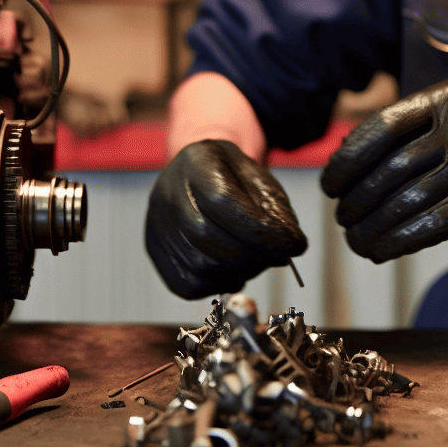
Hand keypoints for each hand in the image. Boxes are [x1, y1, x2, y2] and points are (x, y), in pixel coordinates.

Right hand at [145, 139, 308, 298]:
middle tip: (275, 256)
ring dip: (239, 271)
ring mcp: (157, 224)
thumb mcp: (261, 180)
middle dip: (252, 255)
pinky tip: (234, 271)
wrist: (199, 175)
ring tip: (256, 261)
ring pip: (199, 265)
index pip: (223, 200)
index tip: (292, 245)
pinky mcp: (156, 251)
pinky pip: (188, 284)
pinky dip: (218, 284)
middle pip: (208, 236)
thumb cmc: (233, 178)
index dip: (261, 230)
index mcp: (196, 162)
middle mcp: (167, 192)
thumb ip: (277, 210)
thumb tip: (291, 247)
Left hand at [320, 79, 447, 261]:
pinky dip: (400, 241)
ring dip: (373, 228)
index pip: (381, 128)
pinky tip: (380, 251)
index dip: (347, 160)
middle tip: (342, 217)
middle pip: (391, 170)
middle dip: (357, 200)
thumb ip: (410, 124)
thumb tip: (344, 157)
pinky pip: (434, 225)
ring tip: (355, 240)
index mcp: (447, 96)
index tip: (330, 183)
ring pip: (408, 201)